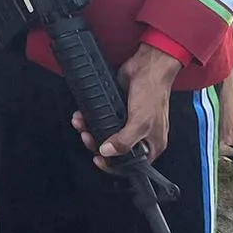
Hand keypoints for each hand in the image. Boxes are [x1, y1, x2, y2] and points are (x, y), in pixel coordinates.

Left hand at [73, 43, 180, 168]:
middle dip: (97, 144)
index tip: (99, 160)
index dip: (114, 165)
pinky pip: (100, 116)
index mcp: (151, 145)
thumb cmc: (152, 94)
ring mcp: (127, 121)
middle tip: (87, 137)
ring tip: (80, 124)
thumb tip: (107, 152)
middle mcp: (139, 135)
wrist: (147, 67)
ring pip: (104, 133)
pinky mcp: (116, 108)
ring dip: (89, 130)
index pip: (132, 164)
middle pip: (115, 149)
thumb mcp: (141, 122)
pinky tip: (81, 115)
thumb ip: (125, 140)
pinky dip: (89, 117)